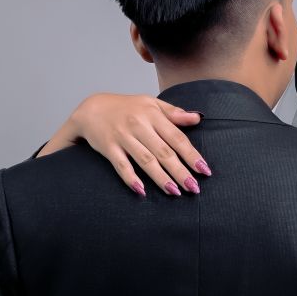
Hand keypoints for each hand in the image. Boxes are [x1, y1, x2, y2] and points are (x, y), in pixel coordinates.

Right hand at [37, 93, 210, 196]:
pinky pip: (121, 165)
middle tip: (194, 188)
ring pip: (146, 161)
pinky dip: (131, 178)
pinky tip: (142, 191)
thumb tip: (197, 118)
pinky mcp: (109, 148)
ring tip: (175, 192)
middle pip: (164, 152)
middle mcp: (139, 125)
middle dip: (180, 171)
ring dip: (161, 178)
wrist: (91, 108)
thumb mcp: (150, 103)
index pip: (177, 137)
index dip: (191, 155)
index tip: (204, 170)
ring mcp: (123, 137)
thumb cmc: (126, 107)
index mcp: (152, 115)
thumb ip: (174, 112)